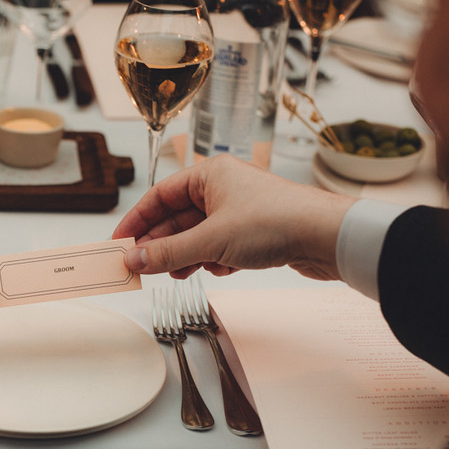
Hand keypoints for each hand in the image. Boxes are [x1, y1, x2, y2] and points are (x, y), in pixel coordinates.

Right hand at [112, 155, 356, 280]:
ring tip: (179, 273)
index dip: (137, 221)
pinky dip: (213, 260)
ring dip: (186, 257)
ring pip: (197, 236)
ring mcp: (238, 211)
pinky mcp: (253, 233)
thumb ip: (167, 253)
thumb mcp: (210, 241)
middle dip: (161, 245)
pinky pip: (218, 247)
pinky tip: (220, 268)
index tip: (120, 243)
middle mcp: (222, 188)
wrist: (327, 237)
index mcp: (209, 174)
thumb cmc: (275, 222)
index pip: (159, 196)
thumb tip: (134, 260)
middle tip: (141, 267)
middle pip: (176, 218)